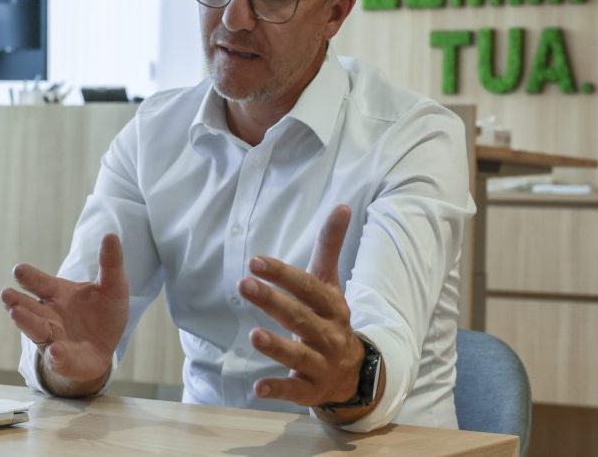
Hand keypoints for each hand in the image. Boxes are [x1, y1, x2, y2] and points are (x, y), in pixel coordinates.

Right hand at [0, 233, 128, 395]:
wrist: (104, 348)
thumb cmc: (102, 313)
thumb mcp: (113, 286)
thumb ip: (110, 264)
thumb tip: (111, 235)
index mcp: (58, 294)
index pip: (41, 283)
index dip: (30, 277)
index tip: (19, 269)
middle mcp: (49, 315)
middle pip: (30, 308)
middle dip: (18, 301)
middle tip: (5, 294)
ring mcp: (54, 338)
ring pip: (37, 331)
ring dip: (27, 323)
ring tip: (15, 314)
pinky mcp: (65, 360)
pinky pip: (58, 358)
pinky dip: (56, 355)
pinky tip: (55, 351)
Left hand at [238, 205, 367, 409]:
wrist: (354, 373)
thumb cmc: (330, 320)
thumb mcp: (330, 284)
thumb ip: (330, 246)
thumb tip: (342, 205)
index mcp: (332, 305)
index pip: (307, 287)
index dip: (283, 274)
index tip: (255, 261)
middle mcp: (329, 334)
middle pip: (300, 317)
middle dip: (273, 302)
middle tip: (244, 285)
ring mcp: (321, 364)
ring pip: (299, 355)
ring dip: (277, 346)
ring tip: (254, 334)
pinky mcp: (311, 390)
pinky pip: (295, 391)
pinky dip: (277, 389)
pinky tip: (257, 388)